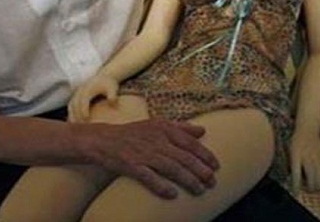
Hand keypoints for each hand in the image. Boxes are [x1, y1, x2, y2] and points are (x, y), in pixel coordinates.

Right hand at [68, 75, 118, 122]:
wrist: (104, 77)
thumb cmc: (109, 84)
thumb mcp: (113, 88)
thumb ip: (113, 95)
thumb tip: (113, 103)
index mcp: (88, 89)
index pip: (83, 100)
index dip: (84, 110)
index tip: (86, 119)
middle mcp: (80, 91)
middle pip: (75, 104)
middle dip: (77, 116)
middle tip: (81, 127)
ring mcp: (77, 93)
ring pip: (71, 106)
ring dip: (72, 116)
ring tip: (76, 128)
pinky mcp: (76, 96)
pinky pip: (71, 106)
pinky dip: (71, 114)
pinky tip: (75, 123)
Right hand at [76, 119, 218, 198]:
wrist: (103, 140)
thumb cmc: (133, 133)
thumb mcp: (157, 125)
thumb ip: (180, 128)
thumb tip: (202, 131)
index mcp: (164, 129)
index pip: (190, 142)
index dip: (205, 155)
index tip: (216, 166)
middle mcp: (156, 140)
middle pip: (184, 157)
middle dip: (201, 170)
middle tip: (212, 182)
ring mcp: (143, 153)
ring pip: (171, 168)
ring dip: (188, 180)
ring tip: (200, 190)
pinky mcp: (131, 165)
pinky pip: (148, 177)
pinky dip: (161, 186)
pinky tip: (172, 194)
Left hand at [289, 130, 319, 192]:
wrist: (308, 128)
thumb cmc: (296, 141)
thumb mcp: (290, 152)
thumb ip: (291, 164)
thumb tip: (292, 177)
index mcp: (296, 157)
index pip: (296, 176)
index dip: (296, 186)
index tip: (295, 192)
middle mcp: (307, 159)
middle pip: (311, 180)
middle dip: (309, 188)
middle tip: (306, 189)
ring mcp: (317, 158)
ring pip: (319, 178)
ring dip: (316, 185)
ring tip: (313, 186)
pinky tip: (318, 175)